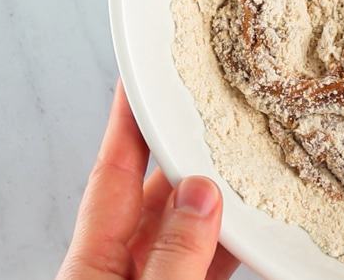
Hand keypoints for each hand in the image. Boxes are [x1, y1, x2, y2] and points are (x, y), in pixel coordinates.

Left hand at [57, 81, 239, 279]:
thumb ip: (175, 254)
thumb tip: (201, 194)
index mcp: (91, 266)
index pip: (111, 177)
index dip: (125, 124)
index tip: (136, 83)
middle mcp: (119, 270)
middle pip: (154, 196)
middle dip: (186, 157)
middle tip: (215, 119)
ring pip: (186, 229)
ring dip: (217, 203)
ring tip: (247, 171)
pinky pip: (206, 259)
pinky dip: (229, 241)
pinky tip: (252, 229)